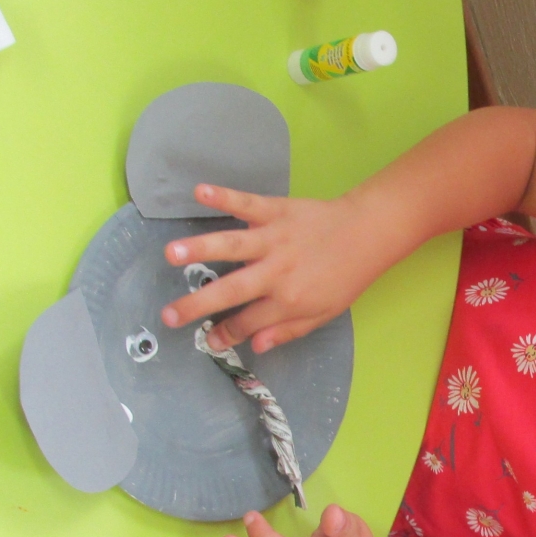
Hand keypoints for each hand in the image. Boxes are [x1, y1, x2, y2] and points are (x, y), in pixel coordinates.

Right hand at [160, 185, 411, 352]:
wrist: (366, 234)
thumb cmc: (344, 277)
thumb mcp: (322, 314)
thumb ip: (287, 330)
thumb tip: (254, 344)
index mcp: (288, 300)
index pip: (248, 321)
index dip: (226, 333)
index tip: (206, 339)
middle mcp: (277, 272)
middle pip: (232, 291)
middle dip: (198, 304)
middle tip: (169, 315)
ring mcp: (274, 239)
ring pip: (233, 245)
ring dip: (201, 248)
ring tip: (172, 254)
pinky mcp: (276, 211)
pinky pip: (247, 203)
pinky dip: (224, 196)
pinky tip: (200, 191)